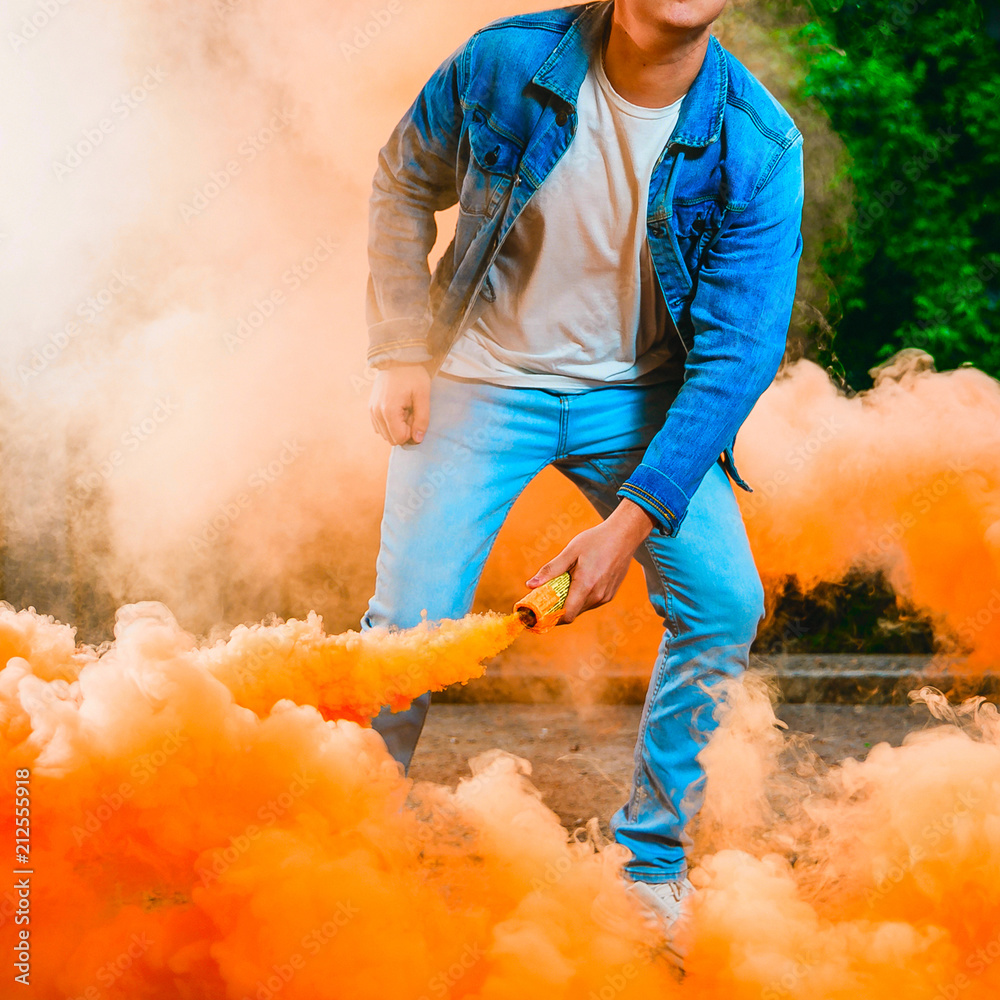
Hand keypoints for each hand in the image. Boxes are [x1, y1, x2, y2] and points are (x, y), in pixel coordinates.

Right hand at [369, 365, 430, 444]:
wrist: (397, 358)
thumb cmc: (413, 375)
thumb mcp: (423, 395)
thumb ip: (422, 419)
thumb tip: (417, 439)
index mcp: (389, 410)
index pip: (399, 438)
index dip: (411, 432)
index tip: (415, 416)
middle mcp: (376, 412)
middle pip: (391, 439)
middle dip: (403, 430)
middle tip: (410, 412)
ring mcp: (371, 410)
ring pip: (385, 434)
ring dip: (396, 427)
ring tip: (404, 409)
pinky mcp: (370, 408)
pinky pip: (379, 426)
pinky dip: (389, 423)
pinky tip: (396, 409)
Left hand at [526, 499, 655, 623]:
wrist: (624, 536)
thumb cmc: (596, 540)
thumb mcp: (570, 551)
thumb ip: (551, 570)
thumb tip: (530, 585)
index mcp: (586, 585)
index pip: (567, 615)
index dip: (552, 618)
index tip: (541, 611)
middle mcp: (598, 595)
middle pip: (572, 612)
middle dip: (558, 607)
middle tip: (548, 593)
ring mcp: (605, 596)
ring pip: (581, 608)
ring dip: (570, 601)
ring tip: (566, 581)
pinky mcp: (610, 594)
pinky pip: (591, 602)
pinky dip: (581, 597)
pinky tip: (580, 580)